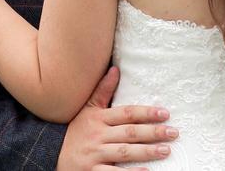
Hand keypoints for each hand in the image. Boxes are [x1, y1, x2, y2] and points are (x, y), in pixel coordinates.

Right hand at [56, 66, 176, 170]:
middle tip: (173, 132)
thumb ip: (102, 91)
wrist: (50, 155)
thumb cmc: (74, 132)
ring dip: (146, 152)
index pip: (126, 114)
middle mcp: (97, 136)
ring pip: (123, 152)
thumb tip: (115, 69)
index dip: (146, 112)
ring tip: (166, 150)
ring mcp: (94, 155)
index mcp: (98, 119)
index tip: (165, 113)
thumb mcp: (86, 110)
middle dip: (153, 132)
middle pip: (129, 133)